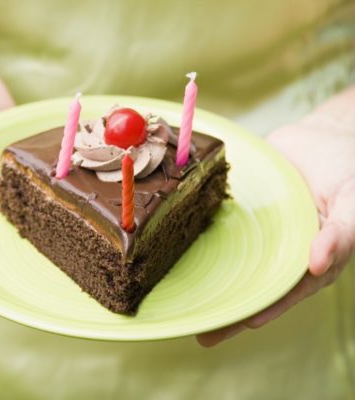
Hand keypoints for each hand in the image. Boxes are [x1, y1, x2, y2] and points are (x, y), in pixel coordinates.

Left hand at [197, 89, 354, 346]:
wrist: (327, 134)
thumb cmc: (349, 172)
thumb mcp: (352, 203)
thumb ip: (341, 234)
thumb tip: (318, 264)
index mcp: (306, 260)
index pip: (277, 294)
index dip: (253, 312)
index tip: (224, 327)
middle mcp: (277, 249)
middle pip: (245, 282)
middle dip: (220, 302)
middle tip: (190, 322)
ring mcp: (256, 229)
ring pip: (227, 255)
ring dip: (203, 270)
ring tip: (171, 286)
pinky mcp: (241, 207)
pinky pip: (220, 219)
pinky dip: (200, 227)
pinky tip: (176, 234)